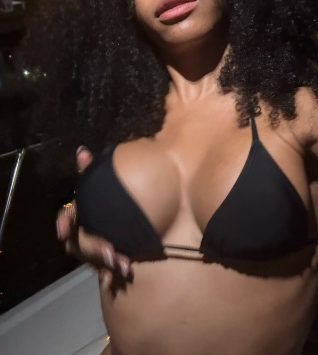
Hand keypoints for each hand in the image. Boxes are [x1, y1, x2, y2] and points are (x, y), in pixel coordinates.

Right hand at [56, 146, 131, 288]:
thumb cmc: (119, 195)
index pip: (67, 218)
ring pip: (92, 259)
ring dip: (105, 263)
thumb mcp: (108, 181)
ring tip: (124, 265)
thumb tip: (81, 151)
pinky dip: (110, 275)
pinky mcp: (106, 261)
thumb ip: (93, 170)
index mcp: (84, 212)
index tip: (64, 231)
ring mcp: (95, 248)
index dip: (64, 224)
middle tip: (113, 252)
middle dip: (95, 248)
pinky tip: (121, 276)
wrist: (142, 215)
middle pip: (80, 243)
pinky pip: (104, 271)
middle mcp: (86, 231)